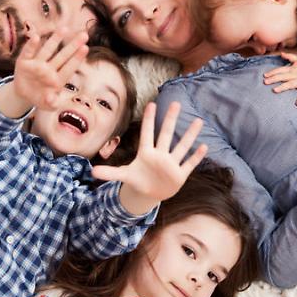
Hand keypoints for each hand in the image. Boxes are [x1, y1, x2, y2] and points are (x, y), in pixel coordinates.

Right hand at [0, 29, 87, 117]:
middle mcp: (49, 69)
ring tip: (64, 29)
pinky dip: (31, 45)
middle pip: (62, 56)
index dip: (77, 59)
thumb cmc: (41, 99)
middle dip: (73, 46)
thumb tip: (52, 100)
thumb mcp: (47, 106)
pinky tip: (36, 37)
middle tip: (84, 35)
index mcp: (57, 79)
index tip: (85, 48)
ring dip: (55, 40)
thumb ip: (52, 103)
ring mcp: (37, 65)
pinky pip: (28, 52)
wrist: (23, 95)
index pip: (69, 68)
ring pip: (47, 50)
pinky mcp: (24, 63)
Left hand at [91, 102, 207, 214]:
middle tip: (176, 103)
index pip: (147, 133)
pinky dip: (196, 157)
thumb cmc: (137, 179)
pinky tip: (204, 146)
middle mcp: (160, 155)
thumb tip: (92, 171)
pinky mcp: (179, 174)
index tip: (152, 104)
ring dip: (189, 135)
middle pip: (166, 135)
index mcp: (146, 153)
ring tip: (198, 121)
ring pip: (182, 147)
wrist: (149, 193)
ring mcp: (171, 164)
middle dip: (170, 120)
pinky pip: (189, 164)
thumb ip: (110, 172)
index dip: (149, 120)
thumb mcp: (123, 176)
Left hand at [263, 53, 296, 105]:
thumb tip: (281, 53)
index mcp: (292, 69)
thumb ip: (289, 56)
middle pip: (282, 77)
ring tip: (275, 90)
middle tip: (265, 82)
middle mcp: (295, 75)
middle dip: (274, 79)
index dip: (272, 72)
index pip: (280, 70)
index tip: (265, 75)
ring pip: (290, 84)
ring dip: (283, 87)